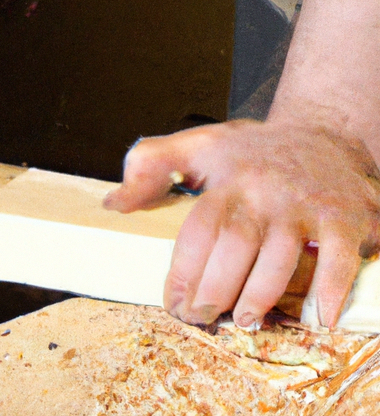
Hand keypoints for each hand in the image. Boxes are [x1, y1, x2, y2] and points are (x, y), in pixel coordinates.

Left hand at [104, 120, 379, 328]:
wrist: (322, 134)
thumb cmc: (250, 150)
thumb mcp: (195, 144)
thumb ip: (149, 165)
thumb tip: (113, 203)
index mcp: (225, 177)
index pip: (198, 228)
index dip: (184, 269)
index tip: (172, 301)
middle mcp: (263, 191)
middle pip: (235, 244)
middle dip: (215, 287)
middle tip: (201, 317)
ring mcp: (303, 205)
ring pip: (279, 255)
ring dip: (260, 294)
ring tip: (246, 321)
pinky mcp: (342, 217)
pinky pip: (339, 258)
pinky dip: (331, 289)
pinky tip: (320, 318)